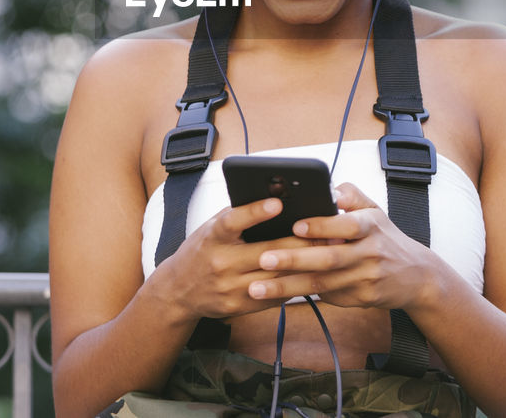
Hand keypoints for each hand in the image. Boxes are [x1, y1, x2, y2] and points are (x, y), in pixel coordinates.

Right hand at [151, 197, 315, 319]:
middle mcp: (220, 263)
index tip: (278, 202)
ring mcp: (229, 288)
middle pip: (267, 252)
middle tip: (326, 229)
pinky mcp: (238, 307)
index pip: (233, 221)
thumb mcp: (212, 228)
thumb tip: (276, 198)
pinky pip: (273, 296)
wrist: (177, 291)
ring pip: (275, 276)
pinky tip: (310, 274)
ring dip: (303, 264)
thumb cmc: (202, 250)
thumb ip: (238, 216)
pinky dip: (292, 283)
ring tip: (327, 251)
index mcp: (213, 237)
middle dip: (299, 240)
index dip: (255, 212)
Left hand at [246, 183, 436, 309]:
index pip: (346, 225)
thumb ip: (351, 195)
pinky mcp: (361, 299)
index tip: (295, 226)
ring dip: (287, 287)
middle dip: (294, 260)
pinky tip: (275, 296)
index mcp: (371, 226)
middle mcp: (370, 254)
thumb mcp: (375, 210)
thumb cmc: (386, 238)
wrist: (416, 276)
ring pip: (322, 284)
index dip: (321, 226)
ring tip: (257, 288)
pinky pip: (328, 297)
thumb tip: (330, 189)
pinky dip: (302, 295)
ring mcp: (365, 280)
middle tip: (263, 259)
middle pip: (329, 259)